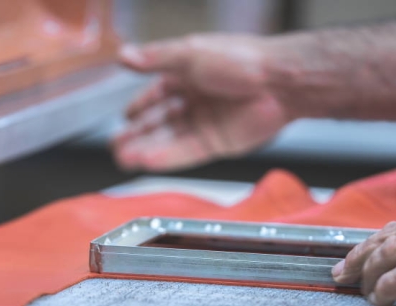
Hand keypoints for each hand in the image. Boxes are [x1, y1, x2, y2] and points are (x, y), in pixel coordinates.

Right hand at [113, 34, 289, 171]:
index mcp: (188, 74)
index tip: (124, 118)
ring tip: (124, 158)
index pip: (156, 94)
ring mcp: (206, 123)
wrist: (279, 82)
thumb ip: (155, 59)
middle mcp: (196, 100)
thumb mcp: (189, 53)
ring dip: (146, 149)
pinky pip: (185, 153)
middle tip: (116, 145)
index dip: (139, 106)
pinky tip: (147, 162)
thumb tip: (123, 56)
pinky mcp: (216, 143)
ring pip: (169, 140)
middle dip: (137, 134)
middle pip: (160, 121)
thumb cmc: (242, 59)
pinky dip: (166, 158)